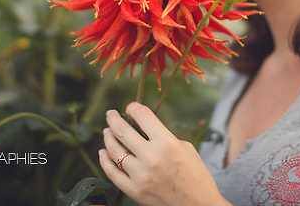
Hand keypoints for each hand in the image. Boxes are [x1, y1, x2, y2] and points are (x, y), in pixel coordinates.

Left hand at [98, 102, 229, 205]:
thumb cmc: (196, 176)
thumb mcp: (186, 148)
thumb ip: (164, 136)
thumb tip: (143, 128)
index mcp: (167, 143)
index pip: (142, 115)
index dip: (133, 107)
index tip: (130, 108)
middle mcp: (152, 157)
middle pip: (122, 130)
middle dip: (113, 119)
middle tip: (110, 114)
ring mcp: (141, 175)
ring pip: (114, 150)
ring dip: (108, 138)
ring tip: (107, 132)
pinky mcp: (135, 191)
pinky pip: (112, 173)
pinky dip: (105, 160)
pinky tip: (103, 153)